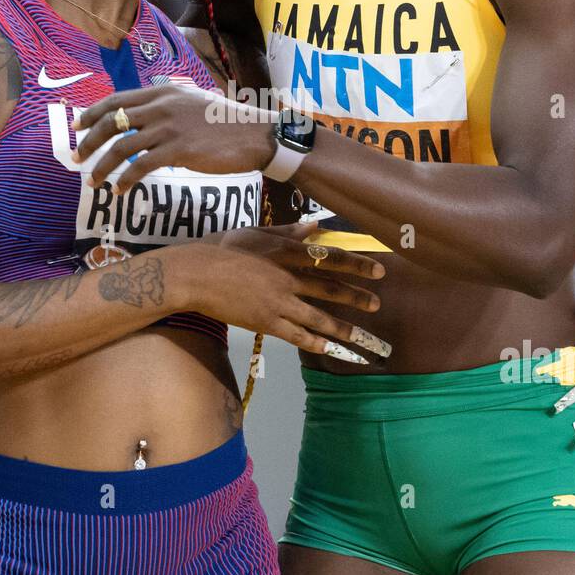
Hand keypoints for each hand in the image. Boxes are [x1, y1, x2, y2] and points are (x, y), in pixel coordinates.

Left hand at [76, 85, 275, 190]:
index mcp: (162, 93)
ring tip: (94, 181)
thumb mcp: (194, 101)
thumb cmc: (226, 122)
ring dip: (102, 167)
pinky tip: (121, 190)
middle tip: (76, 158)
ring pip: (121, 147)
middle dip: (88, 141)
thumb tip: (148, 114)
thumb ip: (169, 104)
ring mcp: (168, 128)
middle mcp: (161, 107)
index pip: (116, 100)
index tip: (77, 125)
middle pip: (111, 122)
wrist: (255, 134)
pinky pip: (140, 166)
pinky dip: (126, 179)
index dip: (92, 113)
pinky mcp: (178, 150)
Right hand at [189, 223, 390, 361]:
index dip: (356, 265)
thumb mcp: (256, 232)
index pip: (330, 258)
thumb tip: (315, 225)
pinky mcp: (265, 322)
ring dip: (342, 327)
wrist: (196, 275)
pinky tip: (329, 348)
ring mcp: (277, 302)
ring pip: (318, 317)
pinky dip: (314, 342)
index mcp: (286, 251)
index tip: (378, 270)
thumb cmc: (223, 248)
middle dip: (356, 298)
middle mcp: (287, 278)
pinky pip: (295, 334)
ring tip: (362, 335)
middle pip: (329, 289)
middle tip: (377, 304)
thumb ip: (287, 231)